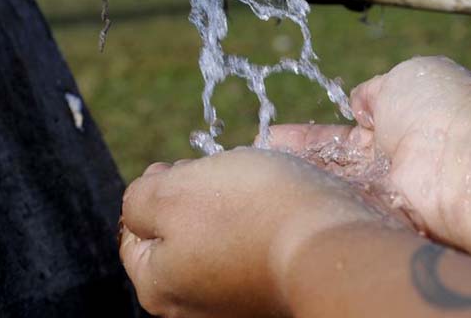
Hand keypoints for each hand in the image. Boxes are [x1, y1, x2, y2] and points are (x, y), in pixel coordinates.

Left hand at [119, 147, 383, 317]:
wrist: (335, 245)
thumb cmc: (250, 213)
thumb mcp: (172, 191)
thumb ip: (139, 198)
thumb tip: (142, 205)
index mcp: (159, 286)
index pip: (135, 230)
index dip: (156, 187)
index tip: (185, 167)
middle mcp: (194, 306)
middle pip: (180, 233)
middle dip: (197, 194)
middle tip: (223, 174)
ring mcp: (238, 301)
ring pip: (221, 235)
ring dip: (234, 204)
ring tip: (258, 186)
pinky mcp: (275, 291)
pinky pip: (258, 246)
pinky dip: (265, 221)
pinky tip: (281, 206)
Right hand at [269, 56, 470, 244]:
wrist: (468, 161)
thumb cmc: (443, 108)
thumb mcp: (405, 77)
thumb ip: (376, 91)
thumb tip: (361, 102)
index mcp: (401, 121)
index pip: (345, 133)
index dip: (310, 135)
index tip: (275, 135)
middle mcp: (392, 161)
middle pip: (333, 163)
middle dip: (296, 161)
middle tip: (257, 158)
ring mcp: (386, 192)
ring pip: (333, 186)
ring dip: (297, 180)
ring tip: (256, 175)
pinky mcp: (382, 218)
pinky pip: (339, 208)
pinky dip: (310, 201)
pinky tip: (276, 196)